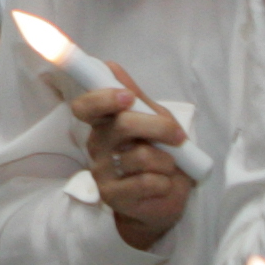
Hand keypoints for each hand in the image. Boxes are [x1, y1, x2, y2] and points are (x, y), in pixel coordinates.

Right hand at [74, 66, 191, 249]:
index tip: (127, 97)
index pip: (86, 106)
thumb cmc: (158, 156)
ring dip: (166, 161)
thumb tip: (111, 65)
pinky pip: (147, 182)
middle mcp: (97, 145)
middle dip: (158, 127)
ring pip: (140, 155)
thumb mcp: (153, 121)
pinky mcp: (112, 196)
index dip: (103, 98)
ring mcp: (101, 171)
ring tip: (167, 168)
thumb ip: (136, 97)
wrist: (164, 199)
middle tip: (177, 136)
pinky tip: (161, 186)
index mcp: (104, 123)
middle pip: (122, 124)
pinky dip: (165, 182)